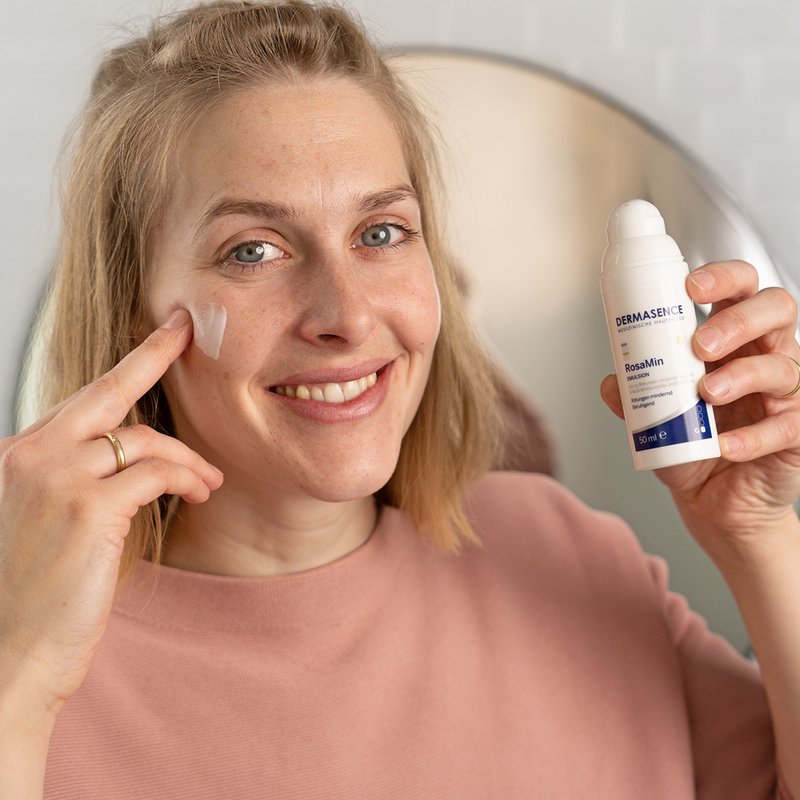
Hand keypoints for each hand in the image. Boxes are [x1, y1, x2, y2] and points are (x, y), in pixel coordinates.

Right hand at [0, 309, 222, 718]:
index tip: (162, 333)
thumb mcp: (47, 521)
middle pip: (107, 392)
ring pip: (144, 440)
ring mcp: (56, 478)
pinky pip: (157, 472)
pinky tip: (199, 493)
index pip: (82, 398)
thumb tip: (137, 455)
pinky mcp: (87, 508)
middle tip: (186, 333)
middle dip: (152, 355)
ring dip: (186, 459)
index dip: (127, 364)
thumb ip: (80, 478)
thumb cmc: (33, 596)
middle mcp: (30, 455)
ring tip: (208, 481)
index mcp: (18, 456)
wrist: (7, 659)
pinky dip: (186, 478)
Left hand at [600, 260, 799, 559]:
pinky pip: (788, 426)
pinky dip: (752, 436)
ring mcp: (787, 393)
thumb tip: (613, 381)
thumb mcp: (655, 416)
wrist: (713, 502)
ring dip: (741, 376)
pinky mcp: (798, 433)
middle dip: (737, 320)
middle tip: (699, 344)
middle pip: (777, 309)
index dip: (724, 277)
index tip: (691, 286)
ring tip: (707, 394)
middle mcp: (766, 356)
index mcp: (733, 339)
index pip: (741, 288)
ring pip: (783, 366)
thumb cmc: (691, 446)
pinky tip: (724, 446)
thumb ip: (635, 396)